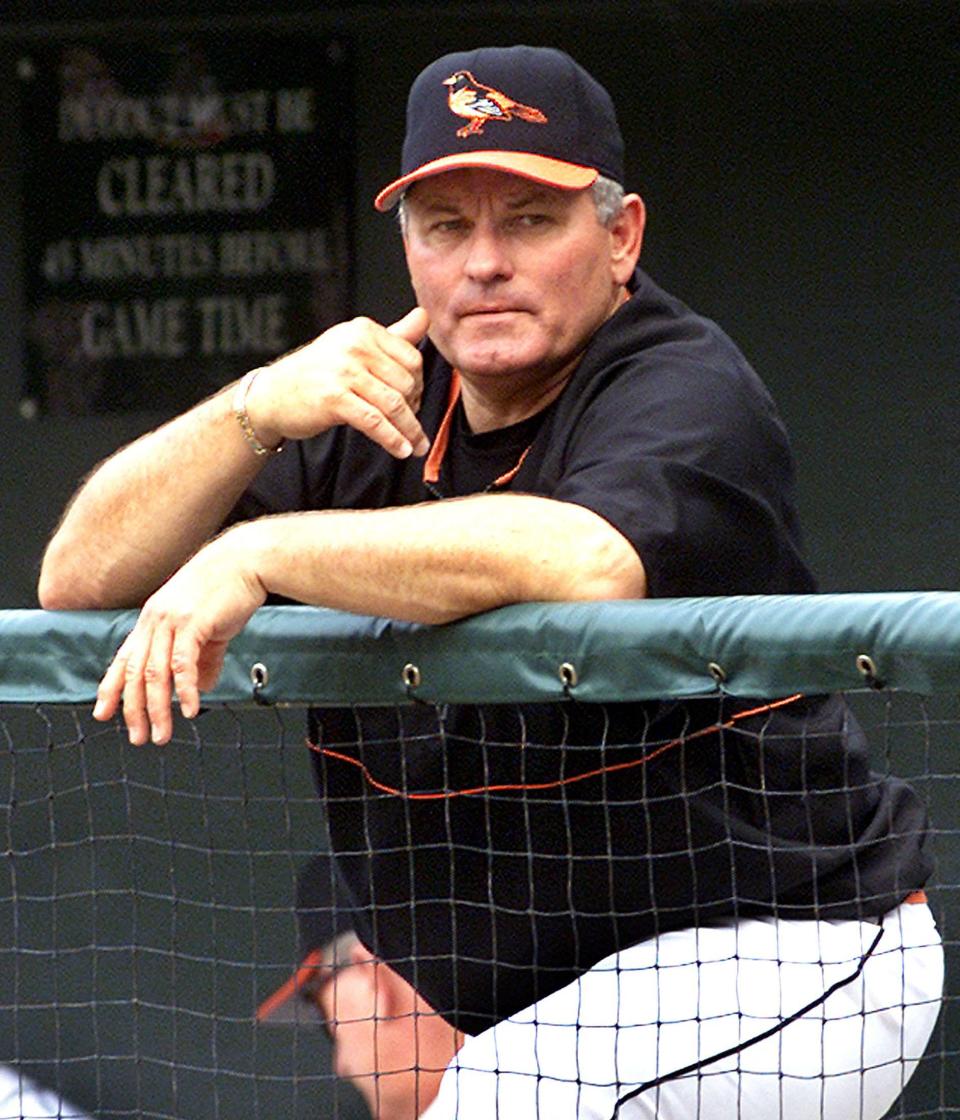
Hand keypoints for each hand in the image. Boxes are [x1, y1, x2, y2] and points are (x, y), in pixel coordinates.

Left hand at [93, 527, 265, 744]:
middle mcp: (155, 620)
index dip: (111, 688)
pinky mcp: (193, 623)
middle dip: (134, 710)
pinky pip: (182, 664)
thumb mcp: (208, 627)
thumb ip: (202, 659)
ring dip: (157, 709)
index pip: (124, 659)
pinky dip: (184, 690)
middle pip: (134, 673)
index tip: (103, 713)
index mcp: (153, 619)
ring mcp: (171, 621)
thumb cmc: (229, 589)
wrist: (247, 560)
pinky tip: (189, 709)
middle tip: (138, 737)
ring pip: (154, 673)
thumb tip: (200, 687)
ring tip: (162, 734)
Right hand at [245, 307, 430, 457]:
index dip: (419, 384)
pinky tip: (401, 450)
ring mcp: (343, 372)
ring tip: (417, 447)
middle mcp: (355, 346)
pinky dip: (392, 439)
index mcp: (363, 331)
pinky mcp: (333, 399)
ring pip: (393, 405)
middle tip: (412, 426)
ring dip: (410, 431)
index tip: (415, 402)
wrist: (273, 395)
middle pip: (406, 382)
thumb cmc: (318, 373)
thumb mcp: (354, 347)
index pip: (411, 357)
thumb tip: (424, 316)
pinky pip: (374, 422)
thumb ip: (393, 336)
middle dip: (414, 408)